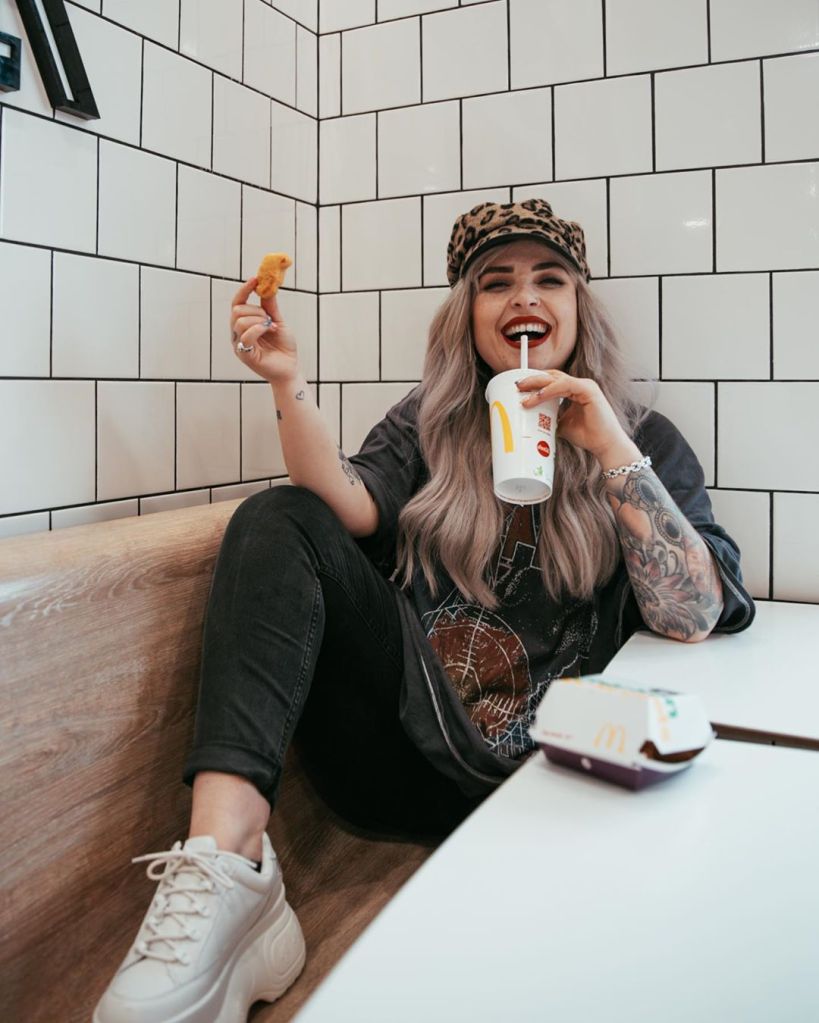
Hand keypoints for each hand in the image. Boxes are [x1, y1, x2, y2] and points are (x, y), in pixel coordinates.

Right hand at [230, 277, 299, 383]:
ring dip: (260, 320)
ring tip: (272, 327)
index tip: (255, 279)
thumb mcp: (278, 321)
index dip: (244, 290)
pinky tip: (270, 330)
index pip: (237, 303)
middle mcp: (238, 334)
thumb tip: (266, 287)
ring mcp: (239, 344)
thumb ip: (270, 306)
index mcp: (244, 325)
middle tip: (270, 318)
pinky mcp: (244, 355)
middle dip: (256, 310)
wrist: (290, 368)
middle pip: (237, 310)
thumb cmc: (283, 347)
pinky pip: (246, 335)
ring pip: (240, 320)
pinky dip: (259, 328)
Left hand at [516, 370, 636, 463]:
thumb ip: (550, 419)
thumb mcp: (562, 426)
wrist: (605, 446)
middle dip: (533, 379)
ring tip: (522, 390)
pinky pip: (564, 386)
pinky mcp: (588, 391)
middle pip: (552, 376)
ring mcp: (585, 386)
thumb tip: (532, 421)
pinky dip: (549, 390)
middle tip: (517, 385)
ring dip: (537, 383)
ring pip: (556, 378)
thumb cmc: (588, 436)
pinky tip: (537, 396)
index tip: (520, 387)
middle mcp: (580, 385)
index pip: (552, 380)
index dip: (536, 381)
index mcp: (575, 390)